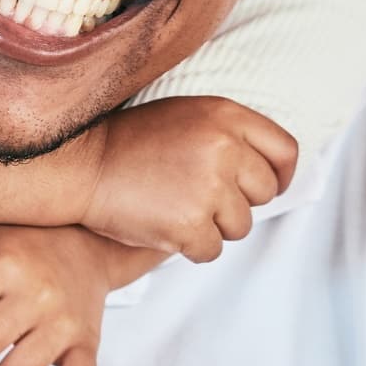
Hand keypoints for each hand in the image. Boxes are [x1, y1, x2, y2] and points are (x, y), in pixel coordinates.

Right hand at [81, 94, 298, 261]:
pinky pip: (212, 250)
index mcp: (225, 115)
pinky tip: (164, 226)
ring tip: (176, 207)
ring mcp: (208, 187)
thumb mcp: (185, 116)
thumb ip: (227, 133)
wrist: (81, 166)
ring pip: (240, 226)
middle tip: (200, 197)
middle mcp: (224, 147)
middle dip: (238, 201)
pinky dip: (190, 247)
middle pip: (265, 192)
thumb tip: (267, 168)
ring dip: (213, 226)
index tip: (269, 187)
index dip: (281, 174)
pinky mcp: (190, 224)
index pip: (284, 150)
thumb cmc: (129, 143)